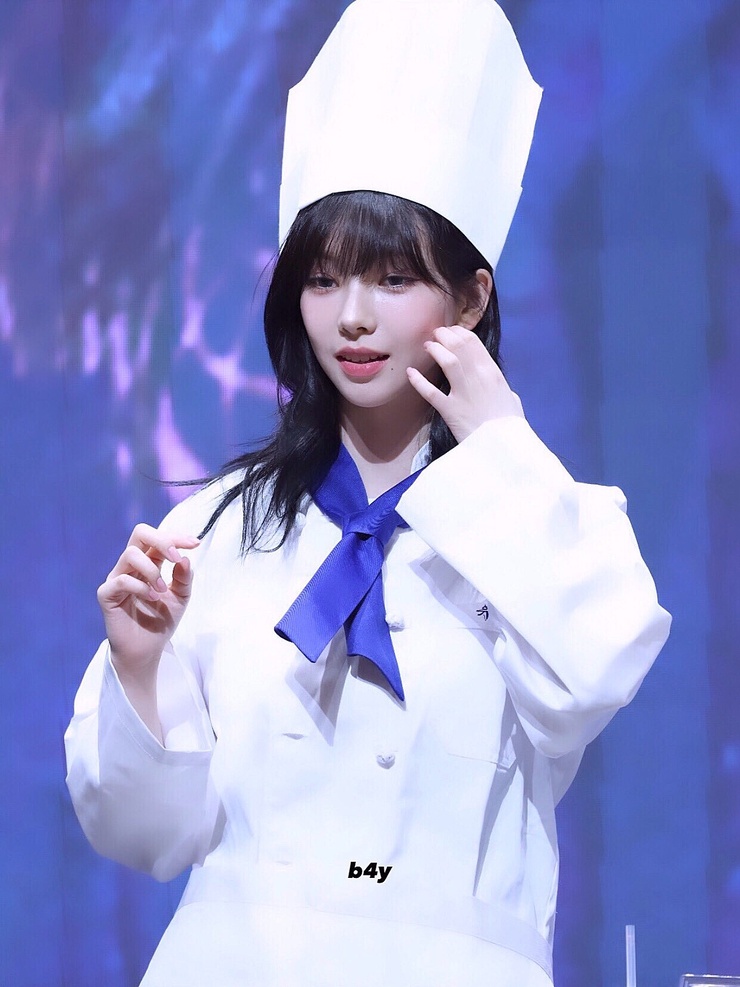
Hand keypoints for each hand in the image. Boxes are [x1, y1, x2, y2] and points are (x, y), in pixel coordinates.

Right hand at [97, 523, 199, 678]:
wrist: (147, 650)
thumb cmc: (161, 621)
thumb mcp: (181, 597)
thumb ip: (184, 577)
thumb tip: (185, 558)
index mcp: (149, 563)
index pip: (159, 539)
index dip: (177, 536)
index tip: (196, 543)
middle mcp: (132, 567)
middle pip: (140, 534)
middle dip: (162, 540)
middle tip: (176, 557)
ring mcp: (117, 578)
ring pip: (131, 554)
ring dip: (152, 570)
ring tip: (162, 590)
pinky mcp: (107, 595)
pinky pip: (120, 580)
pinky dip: (139, 586)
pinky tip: (151, 598)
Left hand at [406, 325, 523, 441]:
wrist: (503, 446)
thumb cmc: (510, 424)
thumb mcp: (511, 399)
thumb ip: (501, 388)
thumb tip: (499, 388)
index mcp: (493, 373)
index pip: (473, 342)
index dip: (457, 332)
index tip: (450, 332)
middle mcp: (478, 378)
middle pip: (458, 345)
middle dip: (444, 335)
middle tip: (435, 335)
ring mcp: (463, 393)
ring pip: (447, 361)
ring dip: (435, 349)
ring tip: (427, 346)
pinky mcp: (450, 410)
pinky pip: (430, 392)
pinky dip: (418, 381)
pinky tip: (410, 372)